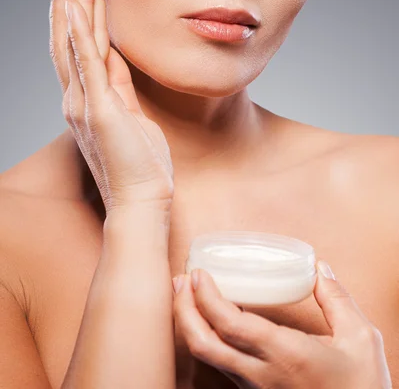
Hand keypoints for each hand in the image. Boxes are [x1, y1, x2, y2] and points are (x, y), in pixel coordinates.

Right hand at [49, 0, 173, 214]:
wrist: (140, 201)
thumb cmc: (139, 164)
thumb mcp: (130, 115)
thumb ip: (119, 85)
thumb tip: (116, 56)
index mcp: (87, 98)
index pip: (80, 47)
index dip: (79, 13)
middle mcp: (77, 97)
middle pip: (72, 37)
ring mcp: (85, 102)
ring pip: (77, 42)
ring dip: (78, 3)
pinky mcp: (99, 110)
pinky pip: (87, 64)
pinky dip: (78, 33)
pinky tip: (73, 6)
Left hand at [173, 261, 391, 388]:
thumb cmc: (362, 387)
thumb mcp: (360, 339)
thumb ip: (336, 300)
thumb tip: (319, 269)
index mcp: (284, 355)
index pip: (229, 326)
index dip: (206, 298)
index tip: (198, 274)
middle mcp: (262, 374)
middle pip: (204, 345)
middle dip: (183, 310)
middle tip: (180, 280)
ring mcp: (256, 387)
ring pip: (208, 358)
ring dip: (190, 324)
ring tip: (186, 294)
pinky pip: (221, 365)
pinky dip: (206, 338)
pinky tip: (210, 320)